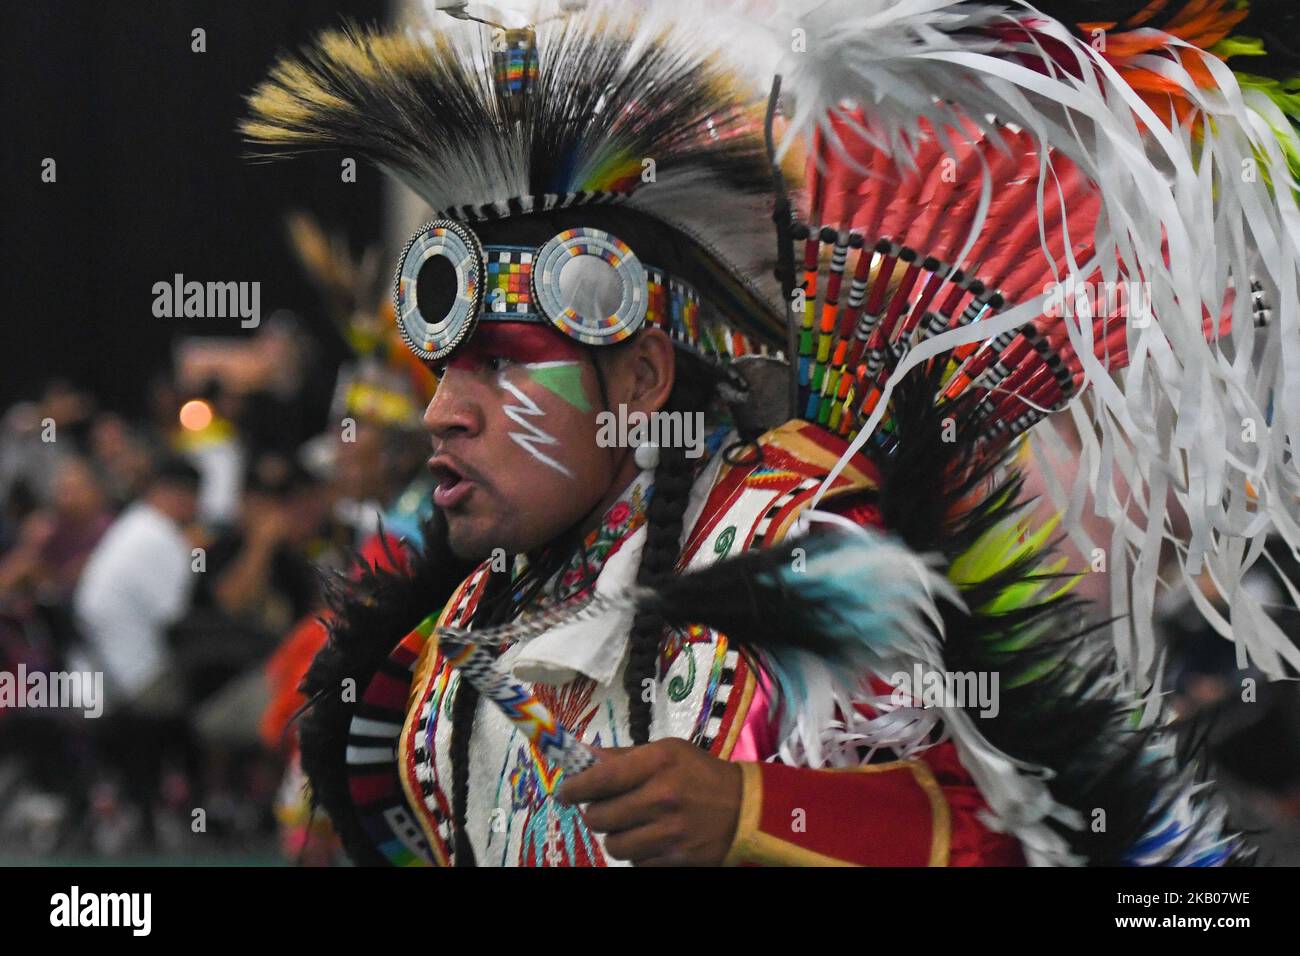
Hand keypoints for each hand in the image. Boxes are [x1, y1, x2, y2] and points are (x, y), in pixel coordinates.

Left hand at [555, 738, 742, 865]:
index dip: (574, 788)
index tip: (564, 792)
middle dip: (595, 814)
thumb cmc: (700, 774)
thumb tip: (583, 758)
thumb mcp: (667, 751)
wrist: (745, 809)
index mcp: (658, 762)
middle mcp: (662, 797)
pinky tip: (650, 839)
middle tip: (603, 809)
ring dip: (616, 837)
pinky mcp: (676, 860)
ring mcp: (670, 832)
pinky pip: (635, 864)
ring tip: (630, 826)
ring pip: (613, 846)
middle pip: (599, 818)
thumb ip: (624, 756)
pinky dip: (637, 854)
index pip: (600, 779)